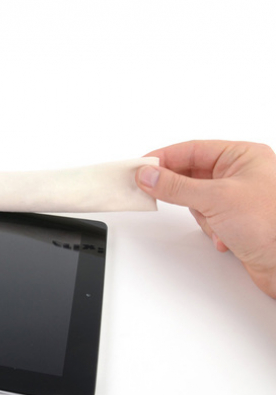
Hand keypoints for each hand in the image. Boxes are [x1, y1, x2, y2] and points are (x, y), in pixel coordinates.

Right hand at [135, 140, 275, 297]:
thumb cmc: (273, 226)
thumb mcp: (216, 199)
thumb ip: (176, 186)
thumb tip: (148, 175)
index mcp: (243, 156)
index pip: (192, 150)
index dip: (163, 158)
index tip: (139, 167)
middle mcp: (241, 174)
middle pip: (191, 174)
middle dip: (178, 188)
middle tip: (148, 189)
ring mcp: (238, 198)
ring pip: (197, 199)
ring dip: (201, 215)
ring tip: (216, 224)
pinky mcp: (235, 221)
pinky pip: (207, 218)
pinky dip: (211, 229)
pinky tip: (226, 237)